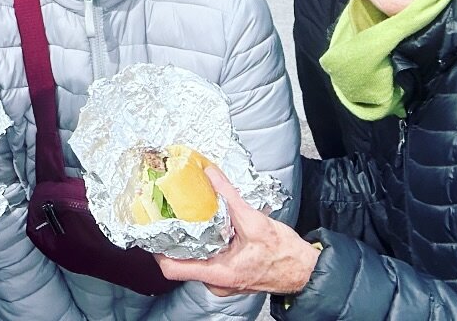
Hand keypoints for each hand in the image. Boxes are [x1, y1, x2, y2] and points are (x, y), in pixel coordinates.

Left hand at [154, 166, 317, 296]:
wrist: (304, 270)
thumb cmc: (284, 254)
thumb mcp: (255, 221)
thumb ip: (229, 196)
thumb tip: (210, 173)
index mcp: (218, 273)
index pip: (172, 269)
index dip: (156, 250)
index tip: (152, 229)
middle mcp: (216, 282)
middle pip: (181, 262)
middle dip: (174, 238)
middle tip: (167, 215)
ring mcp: (222, 282)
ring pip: (195, 261)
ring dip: (191, 240)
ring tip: (185, 216)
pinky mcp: (228, 275)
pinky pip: (208, 260)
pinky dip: (205, 244)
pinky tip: (208, 226)